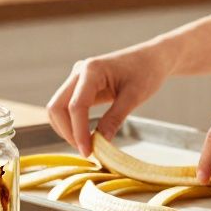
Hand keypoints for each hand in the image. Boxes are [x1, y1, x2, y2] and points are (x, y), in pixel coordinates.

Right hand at [46, 43, 173, 156]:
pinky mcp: (80, 86)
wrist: (152, 58)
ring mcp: (77, 79)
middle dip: (68, 132)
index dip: (78, 132)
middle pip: (57, 107)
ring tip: (86, 145)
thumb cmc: (147, 72)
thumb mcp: (134, 97)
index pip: (76, 106)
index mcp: (92, 70)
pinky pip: (67, 107)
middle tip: (86, 151)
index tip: (88, 152)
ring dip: (67, 129)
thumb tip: (100, 143)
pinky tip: (86, 135)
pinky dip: (72, 123)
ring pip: (58, 108)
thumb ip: (115, 119)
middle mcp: (79, 72)